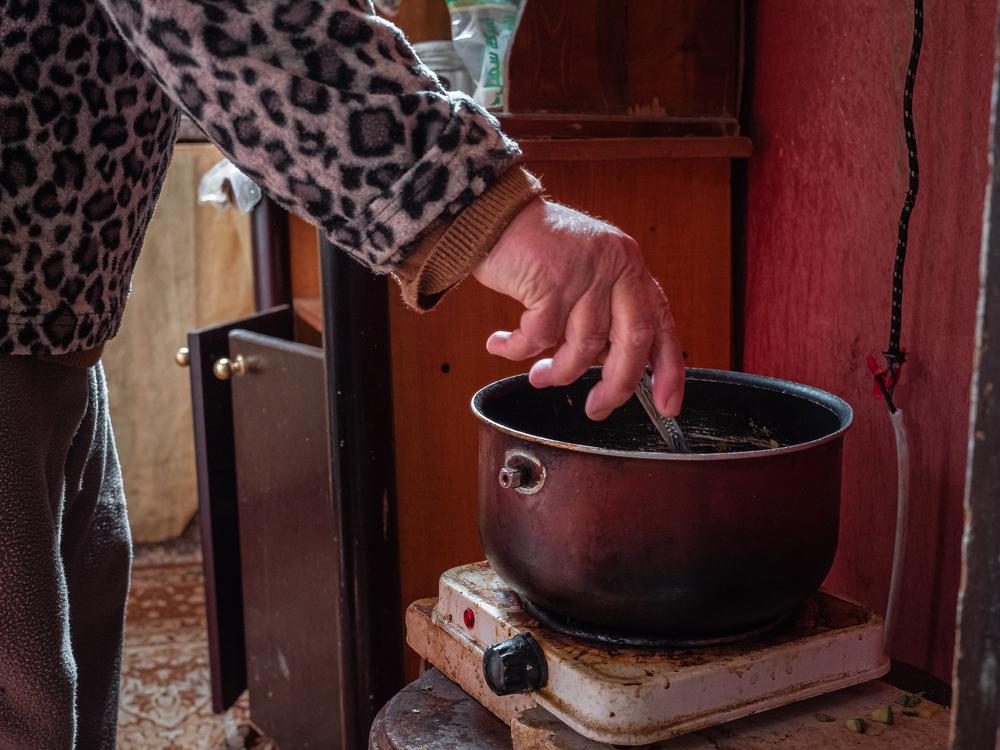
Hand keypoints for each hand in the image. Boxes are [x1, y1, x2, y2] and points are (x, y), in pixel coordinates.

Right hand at [472, 198, 684, 419]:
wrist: (494, 214)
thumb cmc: (536, 249)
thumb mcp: (587, 272)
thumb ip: (605, 310)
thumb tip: (613, 367)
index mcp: (629, 267)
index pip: (661, 323)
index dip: (669, 370)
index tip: (667, 404)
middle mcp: (615, 267)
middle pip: (633, 341)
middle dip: (616, 386)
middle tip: (596, 408)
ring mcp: (585, 272)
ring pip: (584, 346)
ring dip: (559, 372)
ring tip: (539, 376)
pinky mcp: (551, 280)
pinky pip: (539, 336)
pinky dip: (518, 350)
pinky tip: (503, 346)